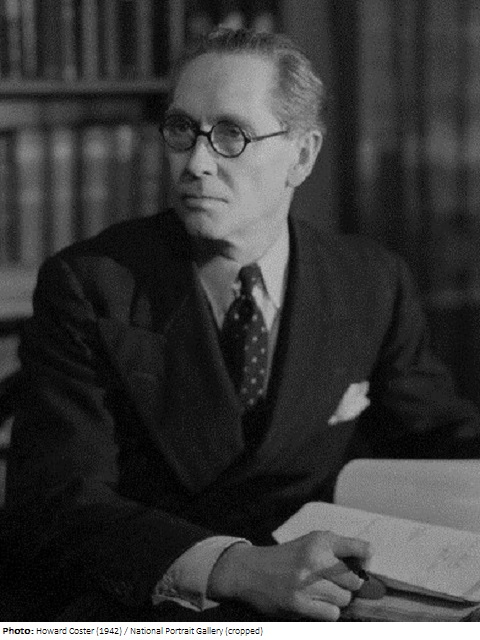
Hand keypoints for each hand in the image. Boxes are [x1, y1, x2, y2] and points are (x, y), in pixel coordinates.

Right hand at [208, 531, 370, 620]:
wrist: (251, 570)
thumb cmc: (287, 557)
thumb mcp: (310, 542)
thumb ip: (337, 549)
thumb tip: (367, 562)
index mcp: (319, 540)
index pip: (360, 548)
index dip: (367, 558)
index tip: (364, 563)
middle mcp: (314, 559)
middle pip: (355, 581)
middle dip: (349, 584)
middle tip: (338, 582)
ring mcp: (306, 582)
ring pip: (344, 599)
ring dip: (337, 599)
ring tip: (323, 592)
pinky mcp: (298, 603)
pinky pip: (331, 614)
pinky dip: (327, 611)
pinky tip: (315, 602)